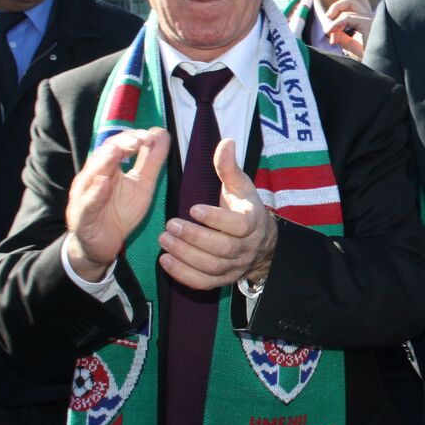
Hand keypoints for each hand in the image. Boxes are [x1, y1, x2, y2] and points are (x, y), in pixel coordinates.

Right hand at [65, 127, 170, 279]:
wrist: (104, 245)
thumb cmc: (121, 212)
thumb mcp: (143, 185)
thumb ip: (152, 161)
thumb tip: (161, 134)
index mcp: (107, 168)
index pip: (116, 145)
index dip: (132, 138)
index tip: (150, 135)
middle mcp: (93, 177)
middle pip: (103, 155)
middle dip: (121, 145)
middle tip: (139, 140)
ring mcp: (85, 196)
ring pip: (91, 175)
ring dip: (105, 162)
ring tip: (117, 151)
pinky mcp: (82, 216)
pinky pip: (87, 203)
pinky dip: (95, 193)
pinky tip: (104, 183)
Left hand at [157, 138, 277, 289]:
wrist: (260, 242)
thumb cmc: (244, 208)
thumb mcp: (240, 186)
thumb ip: (229, 167)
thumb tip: (225, 142)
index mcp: (251, 222)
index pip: (237, 225)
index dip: (215, 219)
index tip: (193, 208)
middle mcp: (245, 247)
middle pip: (222, 248)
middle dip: (194, 238)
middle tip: (169, 225)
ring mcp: (234, 266)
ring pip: (211, 267)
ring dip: (185, 256)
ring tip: (163, 240)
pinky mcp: (222, 280)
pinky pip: (204, 283)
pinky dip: (184, 275)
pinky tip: (165, 261)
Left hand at [323, 0, 374, 56]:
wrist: (377, 69)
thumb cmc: (368, 61)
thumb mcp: (353, 48)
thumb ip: (345, 38)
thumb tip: (335, 33)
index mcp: (371, 21)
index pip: (364, 0)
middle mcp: (374, 17)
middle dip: (338, 4)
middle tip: (328, 16)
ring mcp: (373, 19)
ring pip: (351, 2)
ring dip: (335, 14)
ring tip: (328, 29)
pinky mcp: (369, 24)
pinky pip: (348, 17)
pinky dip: (336, 24)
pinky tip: (332, 34)